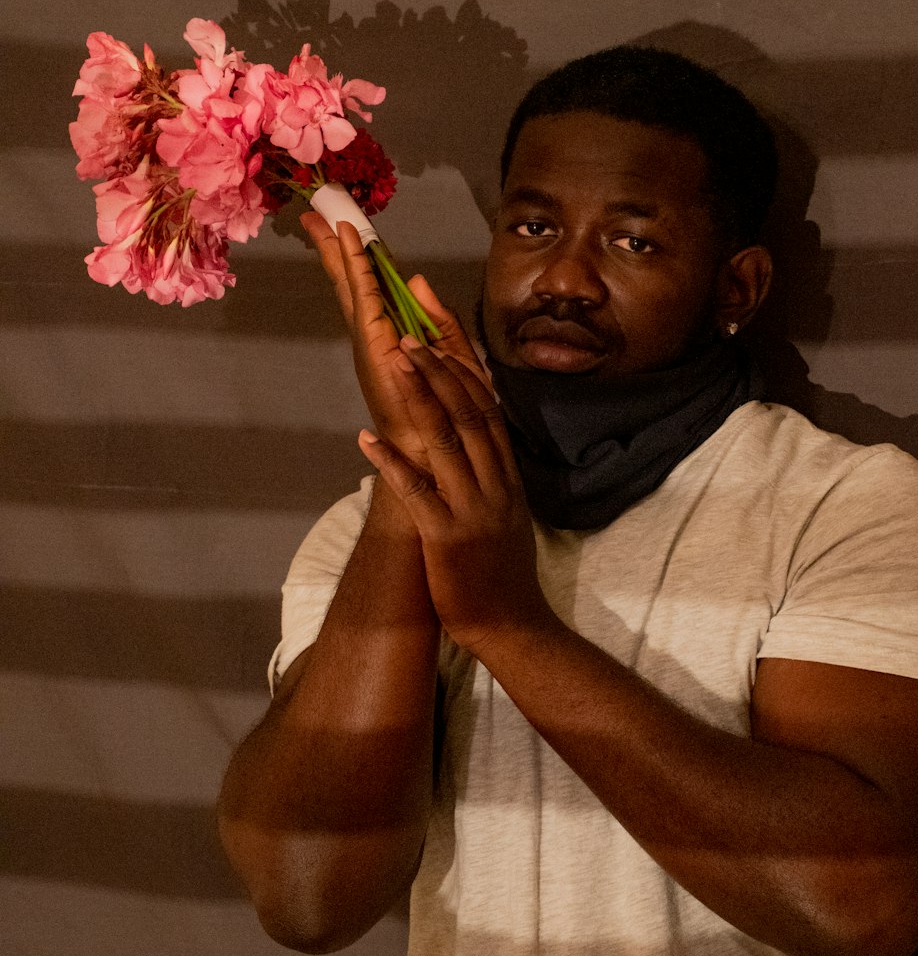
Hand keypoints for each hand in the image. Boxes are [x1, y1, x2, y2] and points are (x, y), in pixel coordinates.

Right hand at [300, 210, 490, 468]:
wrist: (435, 446)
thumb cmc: (447, 407)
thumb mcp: (454, 354)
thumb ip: (440, 318)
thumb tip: (416, 280)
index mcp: (392, 334)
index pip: (373, 287)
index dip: (360, 256)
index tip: (346, 227)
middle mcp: (374, 333)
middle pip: (350, 280)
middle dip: (332, 247)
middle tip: (313, 214)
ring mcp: (369, 336)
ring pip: (350, 283)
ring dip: (335, 249)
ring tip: (319, 219)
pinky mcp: (372, 341)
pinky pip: (364, 295)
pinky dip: (354, 266)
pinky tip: (347, 242)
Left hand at [356, 339, 552, 654]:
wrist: (513, 626)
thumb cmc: (502, 574)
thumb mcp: (506, 515)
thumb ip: (491, 476)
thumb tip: (472, 442)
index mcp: (508, 476)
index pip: (488, 406)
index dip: (465, 364)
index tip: (442, 329)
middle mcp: (495, 484)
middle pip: (469, 413)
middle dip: (440, 367)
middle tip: (411, 330)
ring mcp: (473, 510)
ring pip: (448, 441)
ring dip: (420, 398)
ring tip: (396, 362)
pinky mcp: (448, 538)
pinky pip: (418, 492)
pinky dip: (392, 463)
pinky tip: (367, 439)